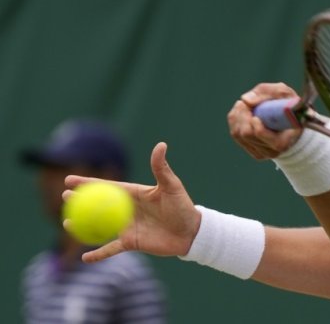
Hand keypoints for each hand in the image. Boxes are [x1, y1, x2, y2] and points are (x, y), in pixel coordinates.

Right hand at [63, 142, 200, 262]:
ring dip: (83, 226)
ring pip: (99, 226)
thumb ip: (161, 168)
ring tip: (67, 222)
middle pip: (98, 205)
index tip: (69, 179)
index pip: (107, 187)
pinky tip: (84, 258)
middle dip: (80, 201)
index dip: (88, 183)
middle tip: (64, 197)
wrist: (191, 233)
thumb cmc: (183, 207)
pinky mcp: (131, 243)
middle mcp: (127, 210)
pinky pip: (111, 249)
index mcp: (134, 194)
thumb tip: (160, 144)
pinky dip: (98, 254)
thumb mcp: (171, 186)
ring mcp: (127, 227)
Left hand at [227, 82, 302, 159]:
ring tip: (243, 105)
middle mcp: (272, 151)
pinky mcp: (253, 151)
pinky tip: (241, 112)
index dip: (253, 120)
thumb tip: (246, 100)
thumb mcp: (285, 93)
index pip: (260, 134)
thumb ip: (267, 92)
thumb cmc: (290, 107)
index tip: (252, 106)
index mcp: (283, 140)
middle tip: (244, 102)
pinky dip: (235, 121)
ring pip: (238, 134)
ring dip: (236, 117)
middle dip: (242, 114)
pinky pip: (236, 135)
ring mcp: (262, 153)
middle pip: (245, 133)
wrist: (296, 123)